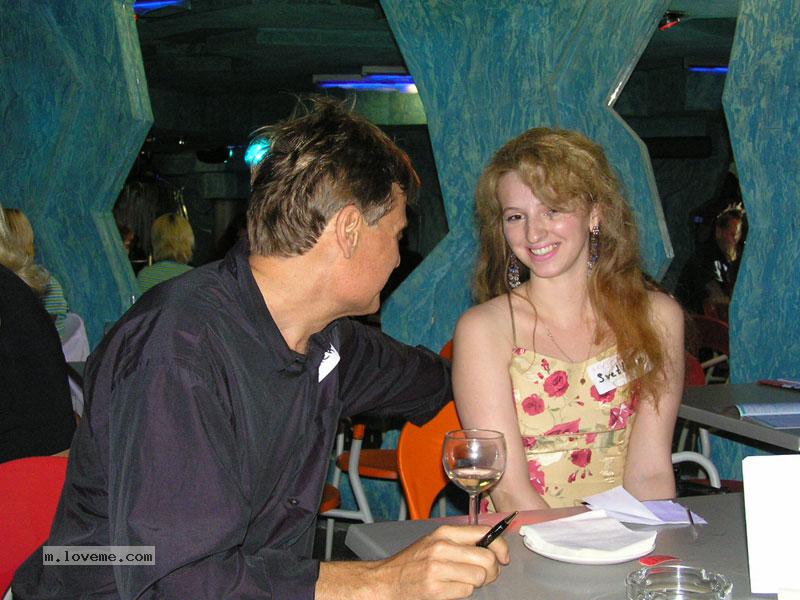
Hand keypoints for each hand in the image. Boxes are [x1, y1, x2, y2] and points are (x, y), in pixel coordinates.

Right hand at [317, 525, 509, 599]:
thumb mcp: (435, 542)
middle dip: (493, 570)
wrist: (386, 581)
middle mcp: (441, 547)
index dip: (501, 546)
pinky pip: (467, 591)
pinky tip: (452, 589)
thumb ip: (461, 541)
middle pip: (487, 558)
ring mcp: (438, 568)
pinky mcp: (436, 589)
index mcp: (444, 533)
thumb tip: (493, 546)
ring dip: (477, 583)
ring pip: (479, 577)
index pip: (484, 533)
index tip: (503, 557)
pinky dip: (464, 592)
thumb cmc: (413, 563)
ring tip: (464, 581)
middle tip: (486, 575)